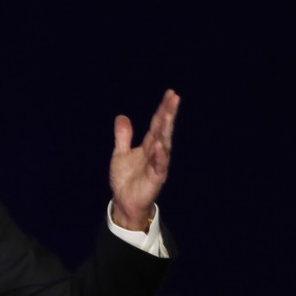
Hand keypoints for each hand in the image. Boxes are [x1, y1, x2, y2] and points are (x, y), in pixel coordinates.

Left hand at [109, 89, 179, 230]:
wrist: (124, 201)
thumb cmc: (126, 179)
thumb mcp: (120, 154)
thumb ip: (123, 136)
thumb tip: (121, 116)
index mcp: (148, 145)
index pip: (157, 123)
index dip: (163, 109)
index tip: (170, 93)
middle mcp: (156, 152)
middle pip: (163, 130)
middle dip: (168, 114)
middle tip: (174, 98)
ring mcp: (157, 164)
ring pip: (164, 144)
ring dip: (166, 130)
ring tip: (168, 115)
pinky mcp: (155, 178)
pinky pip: (159, 165)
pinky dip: (159, 155)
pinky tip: (159, 145)